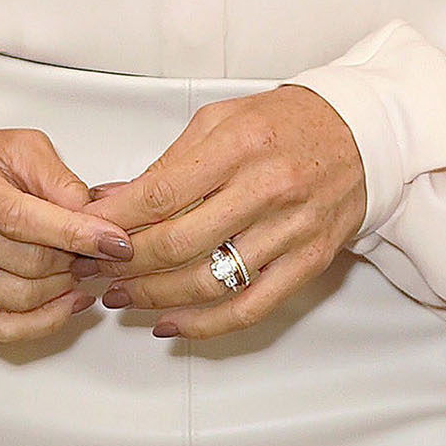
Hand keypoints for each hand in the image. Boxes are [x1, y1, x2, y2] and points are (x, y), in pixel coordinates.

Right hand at [0, 128, 134, 345]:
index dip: (73, 234)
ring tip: (78, 271)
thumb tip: (94, 219)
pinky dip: (38, 322)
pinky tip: (64, 305)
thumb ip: (58, 180)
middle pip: (20, 261)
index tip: (115, 242)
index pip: (20, 217)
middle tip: (97, 254)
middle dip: (71, 261)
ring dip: (59, 290)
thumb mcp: (18, 146)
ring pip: (12, 296)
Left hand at [82, 87, 365, 340]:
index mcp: (239, 144)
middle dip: (127, 262)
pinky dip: (204, 325)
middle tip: (95, 269)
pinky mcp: (308, 263)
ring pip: (209, 281)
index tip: (85, 230)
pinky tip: (170, 324)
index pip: (162, 191)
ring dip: (155, 297)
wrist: (359, 136)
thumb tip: (112, 197)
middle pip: (180, 242)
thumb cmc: (284, 124)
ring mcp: (290, 231)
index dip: (117, 219)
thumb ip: (168, 162)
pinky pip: (249, 308)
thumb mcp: (221, 121)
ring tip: (121, 297)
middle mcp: (266, 188)